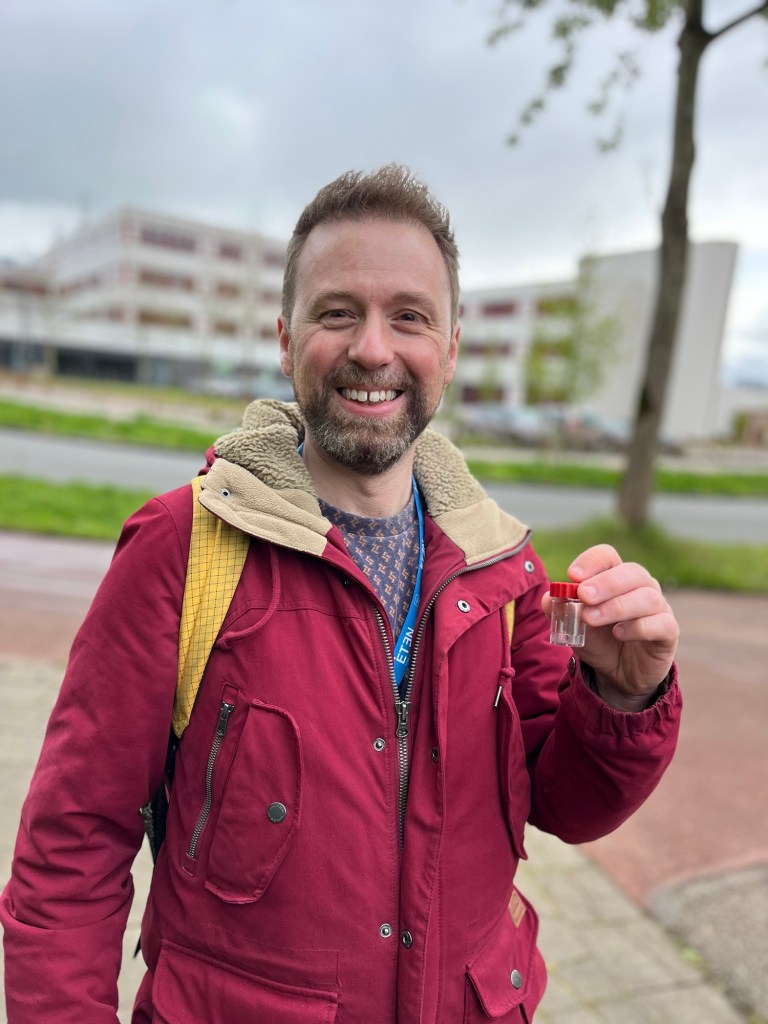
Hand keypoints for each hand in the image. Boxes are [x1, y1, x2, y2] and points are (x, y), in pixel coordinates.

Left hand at [542, 544, 678, 709]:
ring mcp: (658, 608)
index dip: (591, 561)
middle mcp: (641, 586)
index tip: (572, 575)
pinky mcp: (668, 632)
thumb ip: (559, 611)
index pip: (607, 556)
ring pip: (647, 597)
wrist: (618, 674)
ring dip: (617, 606)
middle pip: (631, 572)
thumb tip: (547, 599)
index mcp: (615, 577)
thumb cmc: (598, 640)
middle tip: (584, 595)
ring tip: (592, 618)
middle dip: (606, 583)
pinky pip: (661, 623)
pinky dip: (639, 627)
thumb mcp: (573, 626)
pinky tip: (619, 633)